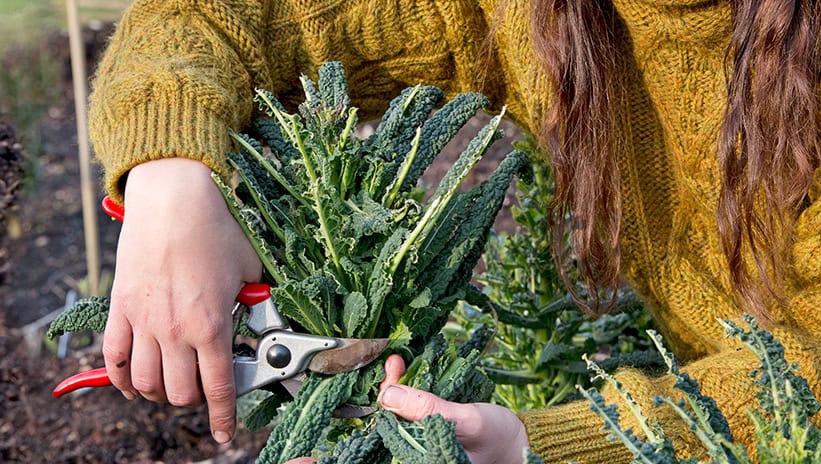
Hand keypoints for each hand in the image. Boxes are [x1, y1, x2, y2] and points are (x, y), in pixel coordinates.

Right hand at [101, 157, 262, 444]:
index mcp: (211, 324)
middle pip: (179, 395)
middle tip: (205, 389)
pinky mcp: (120, 308)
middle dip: (195, 401)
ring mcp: (143, 322)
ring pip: (145, 384)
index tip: (226, 432)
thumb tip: (265, 321)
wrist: (173, 195)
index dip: (224, 418)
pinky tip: (134, 382)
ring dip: (160, 393)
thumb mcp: (251, 267)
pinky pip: (113, 359)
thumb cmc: (216, 225)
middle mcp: (174, 330)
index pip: (218, 389)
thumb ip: (257, 302)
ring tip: (174, 384)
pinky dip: (122, 379)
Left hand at [280, 358, 528, 463]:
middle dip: (356, 417)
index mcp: (416, 463)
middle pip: (367, 446)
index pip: (363, 462)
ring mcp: (411, 452)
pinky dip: (397, 395)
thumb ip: (428, 409)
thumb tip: (388, 394)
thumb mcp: (468, 422)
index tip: (295, 462)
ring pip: (381, 429)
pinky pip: (398, 420)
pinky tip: (400, 372)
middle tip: (352, 392)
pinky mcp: (419, 440)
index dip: (328, 463)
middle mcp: (408, 458)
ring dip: (381, 397)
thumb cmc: (501, 441)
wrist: (526, 445)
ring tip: (392, 366)